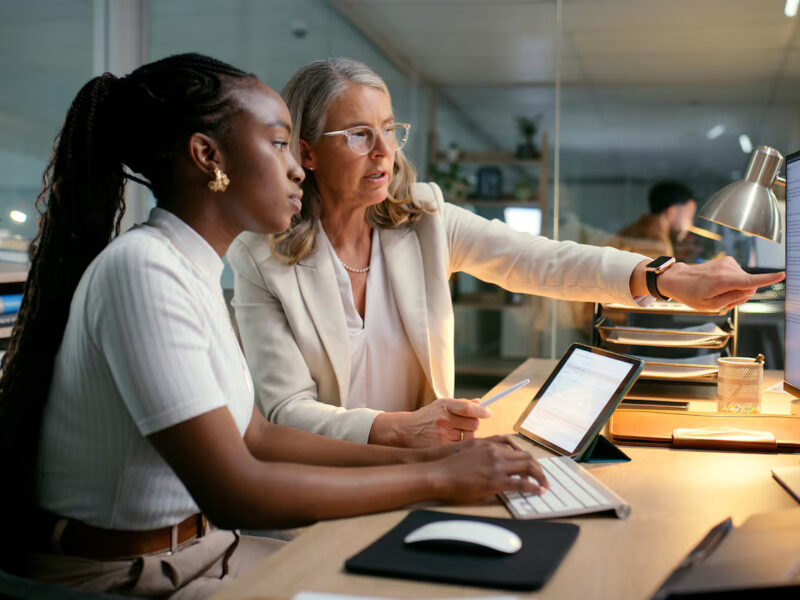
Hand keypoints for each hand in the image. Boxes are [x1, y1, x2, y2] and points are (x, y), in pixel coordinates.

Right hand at [369, 398, 490, 447]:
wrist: (405, 431)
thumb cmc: (427, 417)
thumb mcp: (441, 405)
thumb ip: (461, 404)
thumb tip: (480, 404)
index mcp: (444, 405)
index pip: (467, 408)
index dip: (481, 411)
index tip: (488, 413)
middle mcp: (443, 419)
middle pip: (473, 424)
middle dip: (473, 424)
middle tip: (465, 426)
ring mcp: (442, 435)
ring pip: (469, 437)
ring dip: (467, 436)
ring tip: (455, 434)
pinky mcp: (441, 448)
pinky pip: (461, 447)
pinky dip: (461, 445)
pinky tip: (452, 443)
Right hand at [427, 437, 548, 502]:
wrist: (440, 472)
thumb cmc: (450, 465)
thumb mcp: (469, 451)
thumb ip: (484, 454)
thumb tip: (493, 463)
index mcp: (491, 445)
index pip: (516, 449)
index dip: (526, 458)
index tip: (531, 467)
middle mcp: (497, 452)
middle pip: (526, 456)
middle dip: (537, 468)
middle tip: (542, 477)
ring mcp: (497, 466)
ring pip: (528, 467)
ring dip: (540, 477)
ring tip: (545, 485)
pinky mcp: (496, 481)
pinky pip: (522, 483)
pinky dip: (534, 487)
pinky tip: (538, 492)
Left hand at [632, 257, 784, 310]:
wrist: (678, 279)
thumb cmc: (690, 294)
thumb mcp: (710, 305)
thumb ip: (732, 299)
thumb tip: (750, 290)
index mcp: (723, 280)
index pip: (750, 281)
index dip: (768, 280)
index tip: (781, 275)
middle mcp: (728, 268)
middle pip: (748, 287)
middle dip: (739, 296)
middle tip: (720, 301)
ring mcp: (728, 263)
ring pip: (744, 282)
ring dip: (734, 290)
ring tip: (715, 293)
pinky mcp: (728, 261)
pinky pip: (738, 277)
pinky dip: (731, 283)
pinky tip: (717, 286)